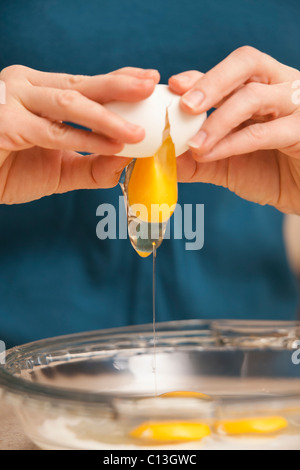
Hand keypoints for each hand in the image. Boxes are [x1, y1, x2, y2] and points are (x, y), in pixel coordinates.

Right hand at [0, 65, 159, 203]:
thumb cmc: (12, 169)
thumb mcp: (62, 168)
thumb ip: (93, 164)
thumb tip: (129, 159)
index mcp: (41, 92)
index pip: (85, 83)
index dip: (118, 80)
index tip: (149, 79)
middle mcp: (27, 88)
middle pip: (80, 84)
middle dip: (119, 86)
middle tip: (150, 86)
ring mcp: (13, 101)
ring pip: (69, 103)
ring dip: (107, 117)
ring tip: (137, 130)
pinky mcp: (4, 123)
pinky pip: (51, 131)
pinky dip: (83, 139)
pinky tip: (110, 145)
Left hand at [169, 46, 299, 214]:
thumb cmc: (268, 172)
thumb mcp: (226, 164)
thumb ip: (196, 159)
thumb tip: (160, 156)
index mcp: (260, 87)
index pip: (229, 71)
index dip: (200, 76)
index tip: (173, 86)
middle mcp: (279, 87)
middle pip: (246, 63)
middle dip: (211, 81)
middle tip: (184, 104)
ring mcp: (295, 105)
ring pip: (254, 95)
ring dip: (218, 119)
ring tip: (194, 144)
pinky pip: (265, 132)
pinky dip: (233, 142)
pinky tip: (211, 154)